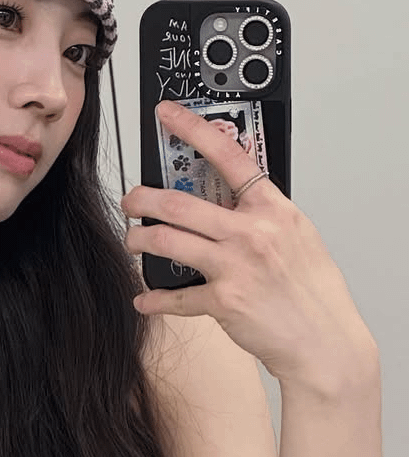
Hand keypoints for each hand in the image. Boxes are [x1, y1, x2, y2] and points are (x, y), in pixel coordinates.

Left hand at [120, 99, 376, 388]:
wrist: (323, 340)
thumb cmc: (312, 291)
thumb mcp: (296, 235)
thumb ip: (262, 213)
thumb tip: (232, 192)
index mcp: (273, 209)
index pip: (229, 156)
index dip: (194, 130)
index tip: (168, 115)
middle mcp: (252, 232)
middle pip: (181, 203)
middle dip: (144, 198)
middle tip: (132, 199)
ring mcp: (236, 266)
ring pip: (169, 241)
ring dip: (141, 240)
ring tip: (134, 240)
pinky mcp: (223, 301)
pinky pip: (176, 296)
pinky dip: (155, 299)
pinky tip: (145, 299)